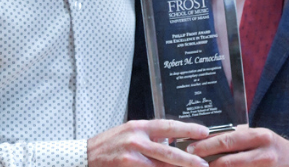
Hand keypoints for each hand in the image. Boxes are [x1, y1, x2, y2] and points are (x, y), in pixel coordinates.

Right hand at [88, 120, 210, 166]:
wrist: (84, 156)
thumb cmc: (108, 144)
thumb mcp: (129, 132)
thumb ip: (149, 136)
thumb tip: (170, 141)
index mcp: (139, 127)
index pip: (168, 126)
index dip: (188, 129)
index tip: (204, 132)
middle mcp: (136, 140)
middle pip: (168, 152)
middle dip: (189, 160)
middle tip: (203, 164)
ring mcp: (131, 157)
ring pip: (161, 166)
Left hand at [185, 127, 288, 166]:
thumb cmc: (269, 144)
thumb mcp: (256, 134)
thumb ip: (236, 137)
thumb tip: (207, 138)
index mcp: (259, 136)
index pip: (227, 141)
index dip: (207, 146)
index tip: (191, 148)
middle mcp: (263, 154)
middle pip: (228, 161)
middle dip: (207, 162)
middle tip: (192, 161)